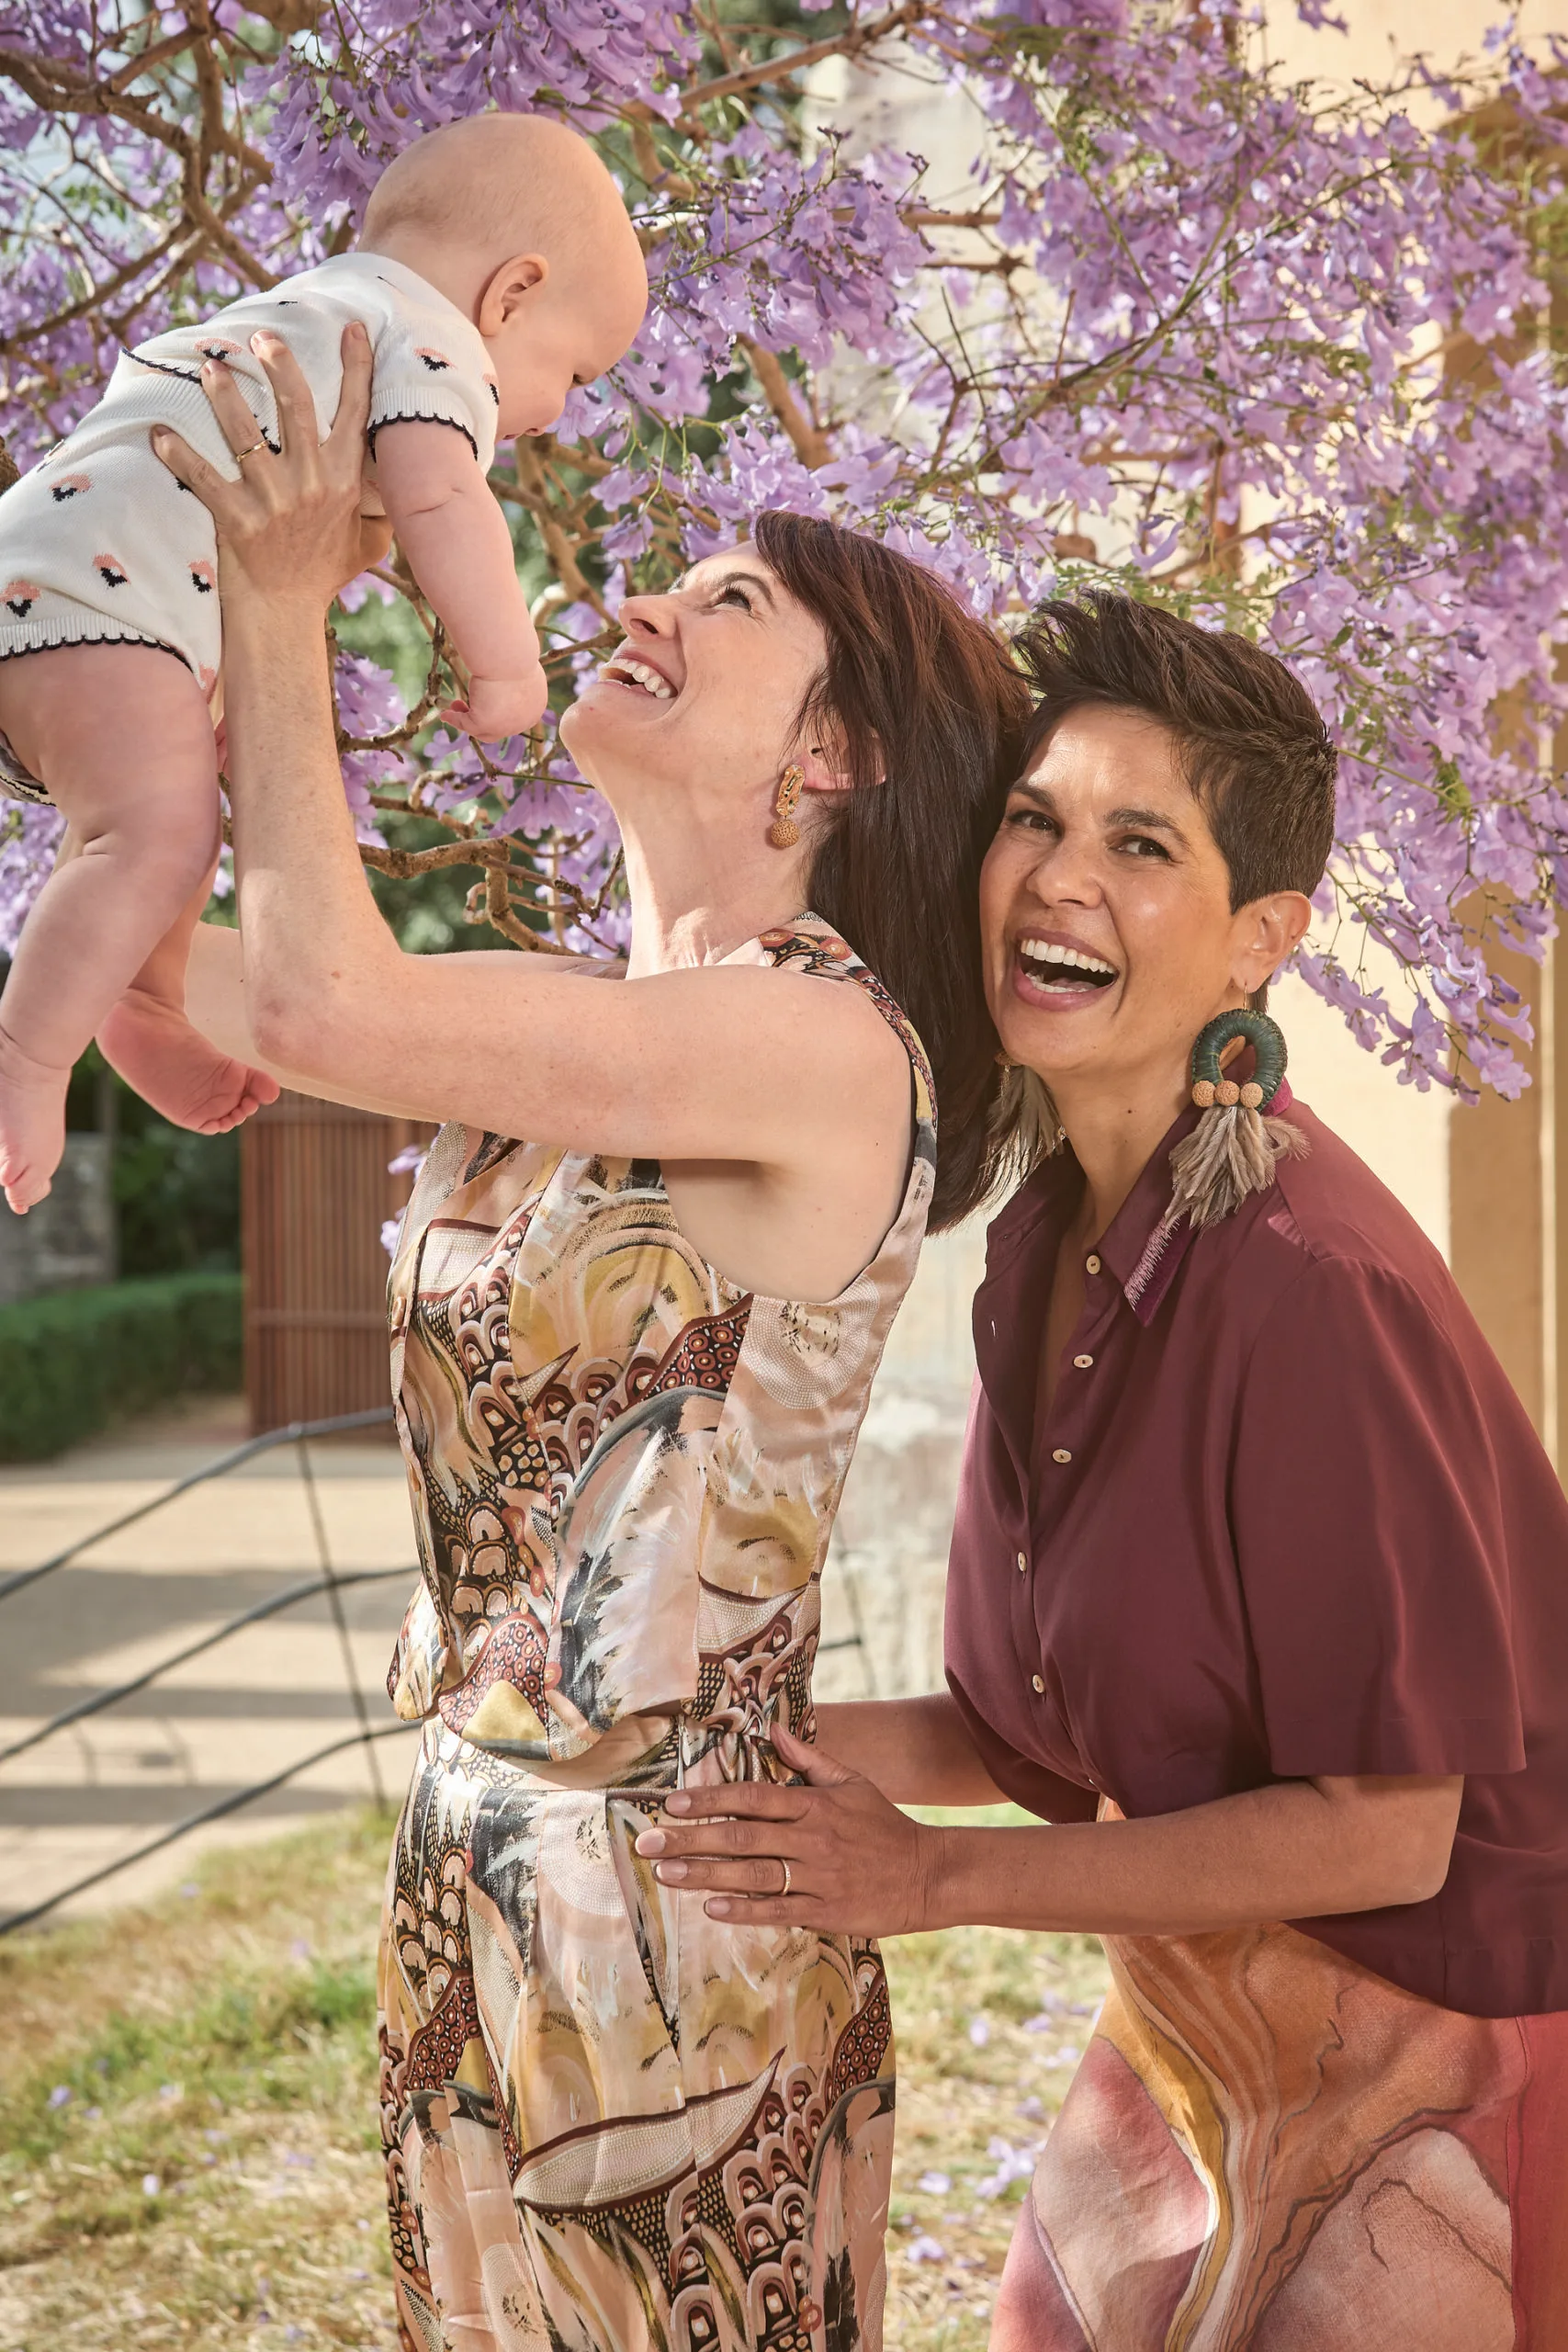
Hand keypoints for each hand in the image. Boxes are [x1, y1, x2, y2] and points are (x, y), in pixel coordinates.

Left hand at [151, 325, 374, 610]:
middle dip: (280, 364)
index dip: (356, 368)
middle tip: (261, 336)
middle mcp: (312, 486)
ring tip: (210, 366)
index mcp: (344, 483)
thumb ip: (380, 510)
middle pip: (297, 408)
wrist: (284, 616)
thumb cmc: (322, 575)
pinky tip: (158, 431)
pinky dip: (179, 455)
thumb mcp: (366, 544)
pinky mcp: (237, 521)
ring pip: (246, 435)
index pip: (355, 415)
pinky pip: (204, 479)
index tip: (350, 328)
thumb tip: (399, 484)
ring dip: (226, 396)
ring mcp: (273, 503)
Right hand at [443, 664, 548, 741]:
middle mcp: (524, 721)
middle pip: (499, 728)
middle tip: (462, 703)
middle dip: (480, 717)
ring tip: (453, 708)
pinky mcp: (487, 723)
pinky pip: (467, 725)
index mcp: (535, 706)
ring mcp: (507, 726)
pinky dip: (455, 720)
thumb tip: (502, 669)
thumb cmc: (513, 652)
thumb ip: (510, 676)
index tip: (482, 700)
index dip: (496, 712)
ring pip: (483, 730)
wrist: (509, 655)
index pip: (514, 717)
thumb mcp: (516, 665)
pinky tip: (445, 714)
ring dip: (466, 721)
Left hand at [632, 1722, 938, 1935]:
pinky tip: (710, 1907)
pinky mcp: (823, 1910)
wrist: (927, 1874)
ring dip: (704, 1874)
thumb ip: (809, 1759)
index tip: (670, 1802)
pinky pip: (776, 1909)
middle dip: (690, 1838)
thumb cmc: (883, 1825)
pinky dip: (743, 1909)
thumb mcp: (851, 1783)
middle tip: (647, 1843)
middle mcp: (811, 1838)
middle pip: (741, 1836)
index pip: (753, 1797)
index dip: (710, 1799)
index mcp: (814, 1804)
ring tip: (666, 1873)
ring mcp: (816, 1876)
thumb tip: (771, 1728)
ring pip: (751, 1875)